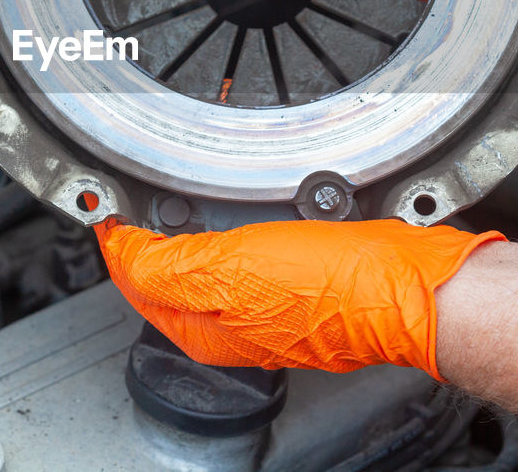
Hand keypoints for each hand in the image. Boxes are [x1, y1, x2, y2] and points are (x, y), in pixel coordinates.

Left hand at [95, 217, 502, 377]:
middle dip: (150, 230)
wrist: (409, 288)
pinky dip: (235, 223)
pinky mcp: (298, 280)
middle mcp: (230, 323)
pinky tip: (243, 204)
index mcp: (202, 329)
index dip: (118, 239)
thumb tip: (124, 255)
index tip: (108, 202)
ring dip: (191, 222)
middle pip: (167, 273)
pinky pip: (249, 249)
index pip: (136, 282)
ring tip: (182, 190)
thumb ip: (167, 268)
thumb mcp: (230, 271)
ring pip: (208, 258)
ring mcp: (265, 302)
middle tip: (141, 189)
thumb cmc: (333, 287)